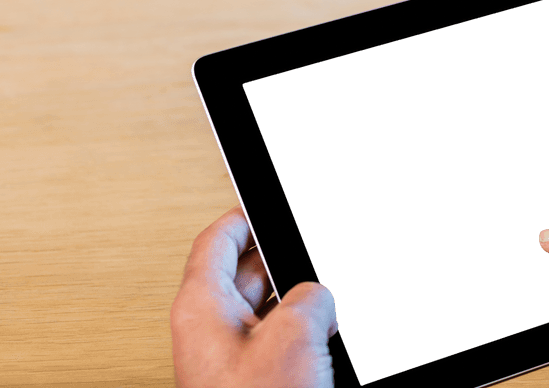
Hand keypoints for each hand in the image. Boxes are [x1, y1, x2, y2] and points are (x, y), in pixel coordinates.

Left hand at [171, 205, 338, 387]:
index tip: (263, 205)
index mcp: (202, 307)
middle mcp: (209, 329)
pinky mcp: (247, 374)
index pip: (215, 241)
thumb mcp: (293, 336)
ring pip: (265, 307)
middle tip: (304, 258)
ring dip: (293, 303)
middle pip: (245, 272)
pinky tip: (318, 341)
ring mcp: (227, 353)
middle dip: (280, 263)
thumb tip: (317, 299)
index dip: (243, 217)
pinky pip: (274, 336)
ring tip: (319, 311)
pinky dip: (296, 331)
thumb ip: (309, 298)